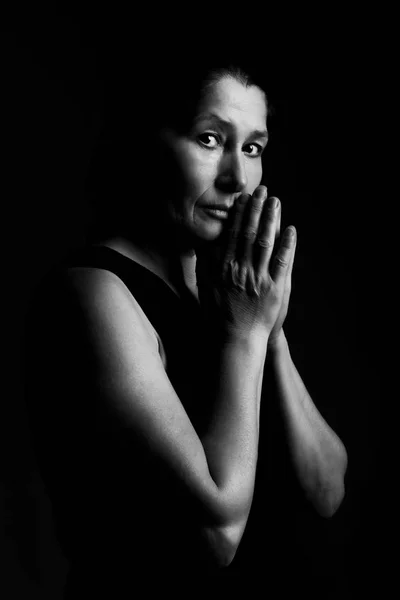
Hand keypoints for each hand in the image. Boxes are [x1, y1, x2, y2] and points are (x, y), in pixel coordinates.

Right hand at [195, 186, 295, 343]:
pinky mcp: (275, 289)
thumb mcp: (204, 288)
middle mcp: (242, 270)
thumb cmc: (218, 315)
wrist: (235, 340)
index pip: (233, 235)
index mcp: (225, 268)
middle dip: (257, 210)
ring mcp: (259, 279)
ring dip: (272, 220)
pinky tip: (291, 229)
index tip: (244, 199)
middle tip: (262, 191)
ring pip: (266, 243)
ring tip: (276, 202)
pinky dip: (288, 244)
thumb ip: (205, 266)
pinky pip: (283, 262)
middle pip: (250, 233)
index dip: (240, 214)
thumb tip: (204, 246)